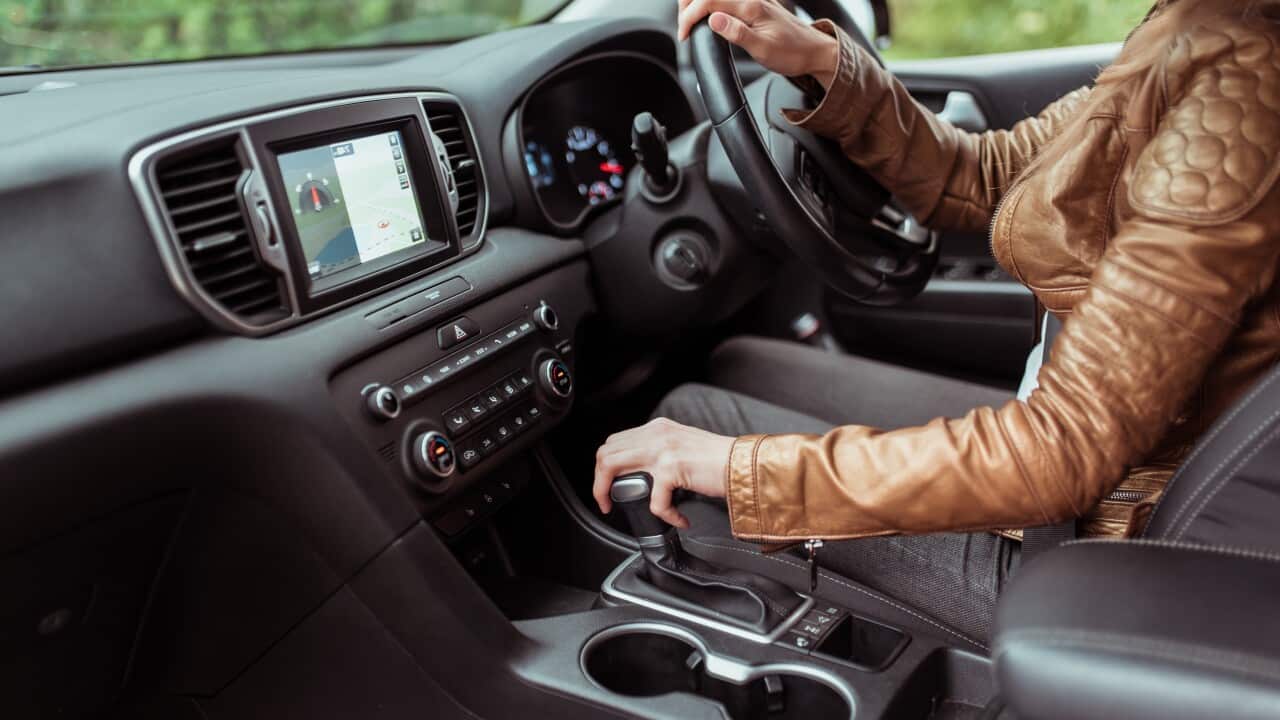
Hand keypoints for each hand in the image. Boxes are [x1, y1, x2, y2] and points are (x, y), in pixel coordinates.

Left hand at [593, 417, 735, 528]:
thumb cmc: (721, 462)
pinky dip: (665, 515)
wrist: (745, 465)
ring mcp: (662, 448)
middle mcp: (656, 433)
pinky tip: (679, 520)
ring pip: (611, 466)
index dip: (604, 465)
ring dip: (608, 492)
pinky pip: (654, 500)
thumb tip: (642, 475)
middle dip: (598, 480)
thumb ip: (662, 453)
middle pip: (606, 452)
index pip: (615, 441)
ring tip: (619, 509)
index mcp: (658, 428)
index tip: (608, 485)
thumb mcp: (684, 446)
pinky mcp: (671, 467)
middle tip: (606, 502)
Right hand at [677, 0, 839, 87]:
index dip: (690, 16)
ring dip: (697, 2)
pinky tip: (705, 13)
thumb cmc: (792, 53)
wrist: (813, 51)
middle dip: (687, 6)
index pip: (708, 1)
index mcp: (750, 6)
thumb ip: (737, 33)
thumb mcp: (763, 49)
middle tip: (682, 28)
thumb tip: (714, 19)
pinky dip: (709, 3)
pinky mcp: (754, 4)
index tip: (684, 35)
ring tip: (687, 20)